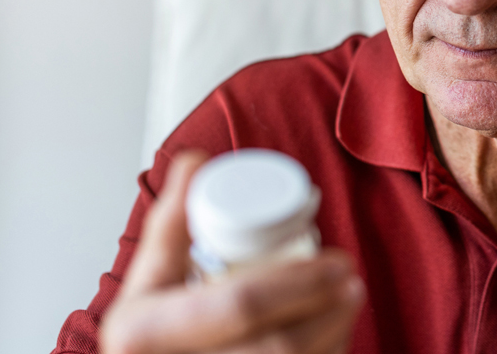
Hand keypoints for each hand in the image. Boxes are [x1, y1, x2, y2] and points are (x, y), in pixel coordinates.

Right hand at [101, 151, 364, 353]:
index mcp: (143, 334)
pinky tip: (335, 338)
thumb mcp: (146, 281)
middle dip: (330, 310)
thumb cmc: (149, 339)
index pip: (242, 303)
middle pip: (278, 347)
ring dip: (334, 335)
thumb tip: (197, 161)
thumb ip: (172, 223)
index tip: (339, 260)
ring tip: (351, 302)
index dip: (301, 282)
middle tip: (353, 280)